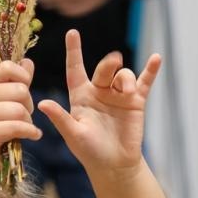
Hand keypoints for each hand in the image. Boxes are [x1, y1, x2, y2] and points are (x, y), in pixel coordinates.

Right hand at [0, 59, 39, 179]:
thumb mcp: (0, 104)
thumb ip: (14, 83)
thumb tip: (27, 62)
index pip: (6, 67)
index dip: (22, 76)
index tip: (25, 90)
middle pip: (19, 89)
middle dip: (29, 104)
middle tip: (25, 116)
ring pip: (19, 109)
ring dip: (29, 121)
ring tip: (26, 128)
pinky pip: (17, 127)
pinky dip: (31, 132)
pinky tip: (33, 136)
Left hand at [38, 29, 160, 174]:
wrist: (114, 164)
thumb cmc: (89, 151)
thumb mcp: (73, 134)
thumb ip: (60, 117)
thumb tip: (42, 103)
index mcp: (80, 97)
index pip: (75, 70)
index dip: (74, 52)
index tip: (72, 33)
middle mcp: (99, 92)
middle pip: (104, 69)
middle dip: (109, 63)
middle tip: (114, 61)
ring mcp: (118, 96)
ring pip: (123, 75)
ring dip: (127, 78)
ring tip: (129, 92)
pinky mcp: (136, 102)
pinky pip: (144, 82)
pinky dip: (150, 70)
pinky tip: (156, 58)